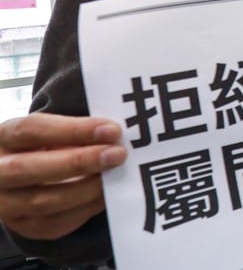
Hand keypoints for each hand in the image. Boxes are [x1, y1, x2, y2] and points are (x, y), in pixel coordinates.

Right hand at [0, 113, 126, 240]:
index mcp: (2, 138)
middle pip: (27, 168)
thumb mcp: (51, 131)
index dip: (72, 130)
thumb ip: (74, 132)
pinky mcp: (22, 227)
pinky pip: (53, 224)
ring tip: (115, 176)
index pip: (31, 130)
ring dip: (85, 189)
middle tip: (117, 155)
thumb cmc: (45, 147)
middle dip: (77, 162)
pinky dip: (84, 210)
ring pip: (40, 201)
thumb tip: (113, 136)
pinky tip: (105, 196)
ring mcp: (4, 203)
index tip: (111, 130)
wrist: (24, 179)